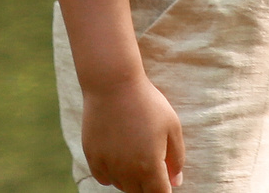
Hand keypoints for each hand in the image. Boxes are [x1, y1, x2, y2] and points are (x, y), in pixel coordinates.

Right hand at [82, 73, 185, 192]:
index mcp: (149, 166)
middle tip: (152, 160)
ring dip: (131, 179)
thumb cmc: (148, 103)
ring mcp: (107, 166)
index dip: (165, 190)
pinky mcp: (93, 158)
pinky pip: (104, 178)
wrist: (113, 85)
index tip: (166, 182)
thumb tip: (175, 182)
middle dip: (149, 184)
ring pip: (121, 186)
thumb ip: (176, 158)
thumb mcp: (172, 127)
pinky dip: (112, 173)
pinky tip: (119, 154)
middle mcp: (127, 172)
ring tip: (136, 152)